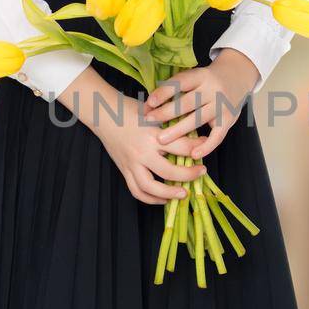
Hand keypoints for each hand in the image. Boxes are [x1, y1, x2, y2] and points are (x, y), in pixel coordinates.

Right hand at [90, 91, 207, 206]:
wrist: (103, 114)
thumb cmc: (129, 109)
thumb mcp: (153, 112)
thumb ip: (170, 123)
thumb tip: (192, 132)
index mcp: (152, 135)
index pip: (180, 146)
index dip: (196, 148)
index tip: (205, 146)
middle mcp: (142, 152)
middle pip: (169, 172)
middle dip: (188, 175)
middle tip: (201, 173)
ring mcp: (131, 164)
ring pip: (151, 187)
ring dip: (169, 193)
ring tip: (183, 194)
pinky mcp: (124, 170)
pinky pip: (137, 190)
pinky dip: (150, 198)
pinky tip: (162, 199)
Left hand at [142, 51, 257, 160]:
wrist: (238, 77)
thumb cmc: (207, 81)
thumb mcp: (194, 77)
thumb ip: (176, 88)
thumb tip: (149, 104)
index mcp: (200, 76)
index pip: (180, 83)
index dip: (164, 92)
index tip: (149, 102)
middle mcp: (212, 89)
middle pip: (186, 102)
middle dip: (166, 112)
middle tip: (148, 121)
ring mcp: (221, 105)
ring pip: (197, 119)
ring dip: (178, 130)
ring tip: (161, 140)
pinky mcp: (229, 119)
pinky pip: (217, 136)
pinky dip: (206, 146)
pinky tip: (193, 155)